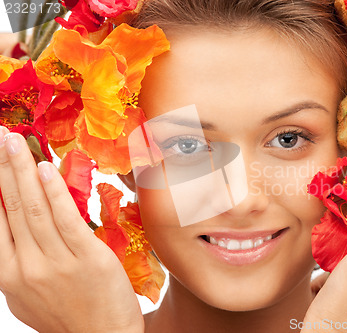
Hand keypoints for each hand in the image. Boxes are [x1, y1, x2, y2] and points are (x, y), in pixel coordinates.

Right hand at [0, 127, 143, 332]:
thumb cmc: (67, 315)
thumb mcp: (28, 295)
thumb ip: (16, 263)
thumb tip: (9, 230)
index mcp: (8, 276)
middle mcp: (27, 267)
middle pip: (10, 207)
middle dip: (1, 169)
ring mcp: (56, 261)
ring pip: (33, 208)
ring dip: (21, 171)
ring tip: (12, 142)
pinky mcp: (87, 256)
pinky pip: (65, 216)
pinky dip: (52, 190)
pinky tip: (43, 168)